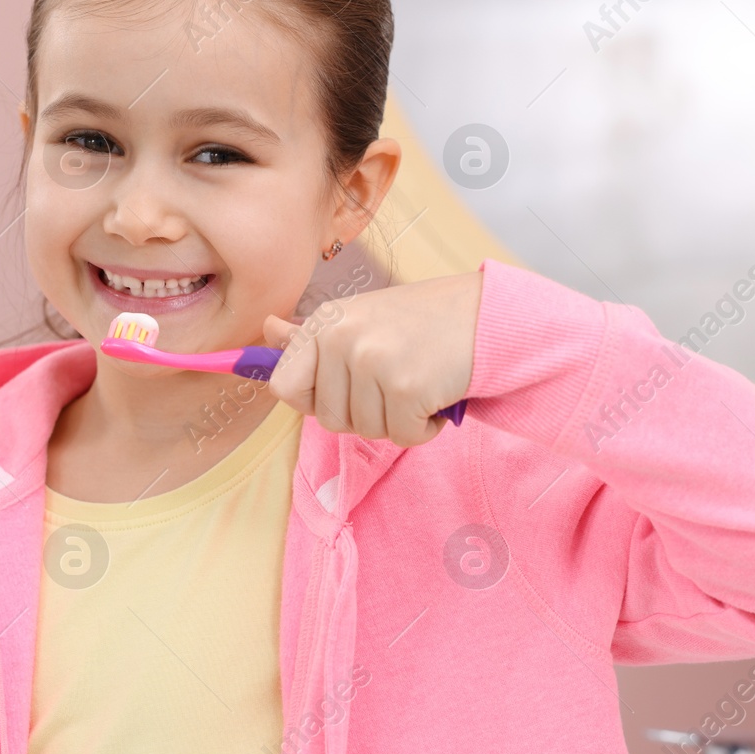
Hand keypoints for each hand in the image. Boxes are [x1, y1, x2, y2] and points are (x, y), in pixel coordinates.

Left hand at [261, 271, 481, 446]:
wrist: (486, 317)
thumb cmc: (423, 322)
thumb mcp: (361, 318)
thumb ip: (313, 334)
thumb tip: (268, 329)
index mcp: (326, 323)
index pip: (284, 385)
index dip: (312, 400)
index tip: (344, 389)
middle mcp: (342, 338)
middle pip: (328, 419)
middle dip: (364, 414)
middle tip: (394, 382)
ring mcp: (372, 361)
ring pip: (366, 431)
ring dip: (397, 420)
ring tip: (418, 383)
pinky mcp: (406, 387)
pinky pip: (402, 437)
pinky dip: (423, 428)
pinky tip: (436, 396)